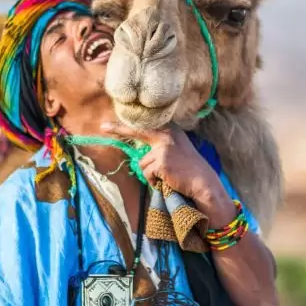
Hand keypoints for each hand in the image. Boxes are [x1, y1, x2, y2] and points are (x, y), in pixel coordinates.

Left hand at [100, 122, 218, 199]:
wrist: (203, 182)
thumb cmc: (189, 170)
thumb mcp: (177, 150)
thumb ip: (160, 145)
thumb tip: (140, 151)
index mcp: (170, 130)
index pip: (145, 125)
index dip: (126, 124)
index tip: (108, 123)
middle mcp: (166, 134)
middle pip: (136, 131)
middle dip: (118, 129)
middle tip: (102, 126)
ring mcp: (163, 147)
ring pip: (142, 163)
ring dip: (150, 174)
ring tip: (166, 177)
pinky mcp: (161, 161)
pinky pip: (147, 174)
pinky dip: (154, 182)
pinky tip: (167, 181)